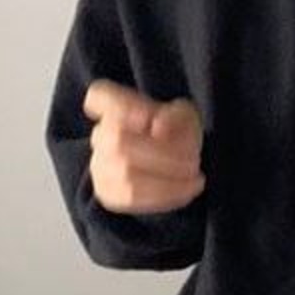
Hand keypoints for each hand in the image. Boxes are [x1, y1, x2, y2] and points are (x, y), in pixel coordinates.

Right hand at [82, 79, 206, 213]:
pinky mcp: (106, 192)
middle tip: (194, 161)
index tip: (146, 116)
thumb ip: (174, 116)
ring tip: (195, 179)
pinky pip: (131, 199)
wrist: (168, 162)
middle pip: (118, 142)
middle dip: (163, 156)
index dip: (119, 106)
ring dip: (168, 181)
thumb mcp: (185, 115)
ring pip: (126, 176)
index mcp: (114, 103)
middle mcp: (100, 133)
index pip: (101, 96)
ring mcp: (99, 164)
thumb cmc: (175, 131)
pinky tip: (184, 192)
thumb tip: (158, 127)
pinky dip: (163, 197)